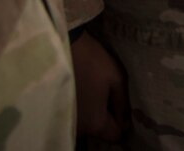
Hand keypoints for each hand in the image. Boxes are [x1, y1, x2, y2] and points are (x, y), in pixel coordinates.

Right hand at [72, 28, 128, 142]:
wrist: (63, 47)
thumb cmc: (93, 62)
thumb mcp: (117, 80)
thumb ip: (123, 106)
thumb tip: (127, 126)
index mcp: (96, 123)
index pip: (116, 136)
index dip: (123, 124)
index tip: (123, 108)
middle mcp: (79, 129)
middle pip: (100, 132)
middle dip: (108, 117)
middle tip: (110, 94)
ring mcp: (65, 122)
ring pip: (88, 125)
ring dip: (94, 114)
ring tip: (96, 90)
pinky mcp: (56, 113)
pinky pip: (76, 118)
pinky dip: (82, 110)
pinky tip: (84, 91)